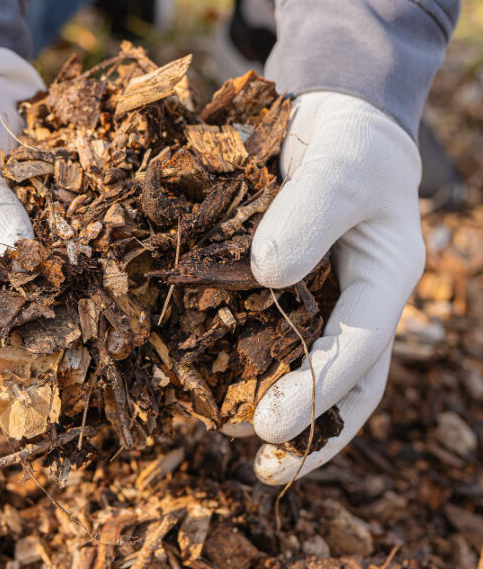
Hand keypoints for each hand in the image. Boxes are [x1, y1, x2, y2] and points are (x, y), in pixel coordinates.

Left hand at [245, 91, 424, 483]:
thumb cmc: (350, 142)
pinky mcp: (275, 286)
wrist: (331, 120)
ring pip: (296, 363)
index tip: (268, 430)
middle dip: (303, 428)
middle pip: (339, 383)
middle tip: (257, 460)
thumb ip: (310, 214)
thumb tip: (267, 276)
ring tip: (221, 428)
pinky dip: (232, 352)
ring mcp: (314, 298)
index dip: (316, 395)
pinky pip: (255, 326)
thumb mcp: (339, 166)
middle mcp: (351, 302)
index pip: (359, 353)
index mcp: (384, 282)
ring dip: (265, 400)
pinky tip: (197, 369)